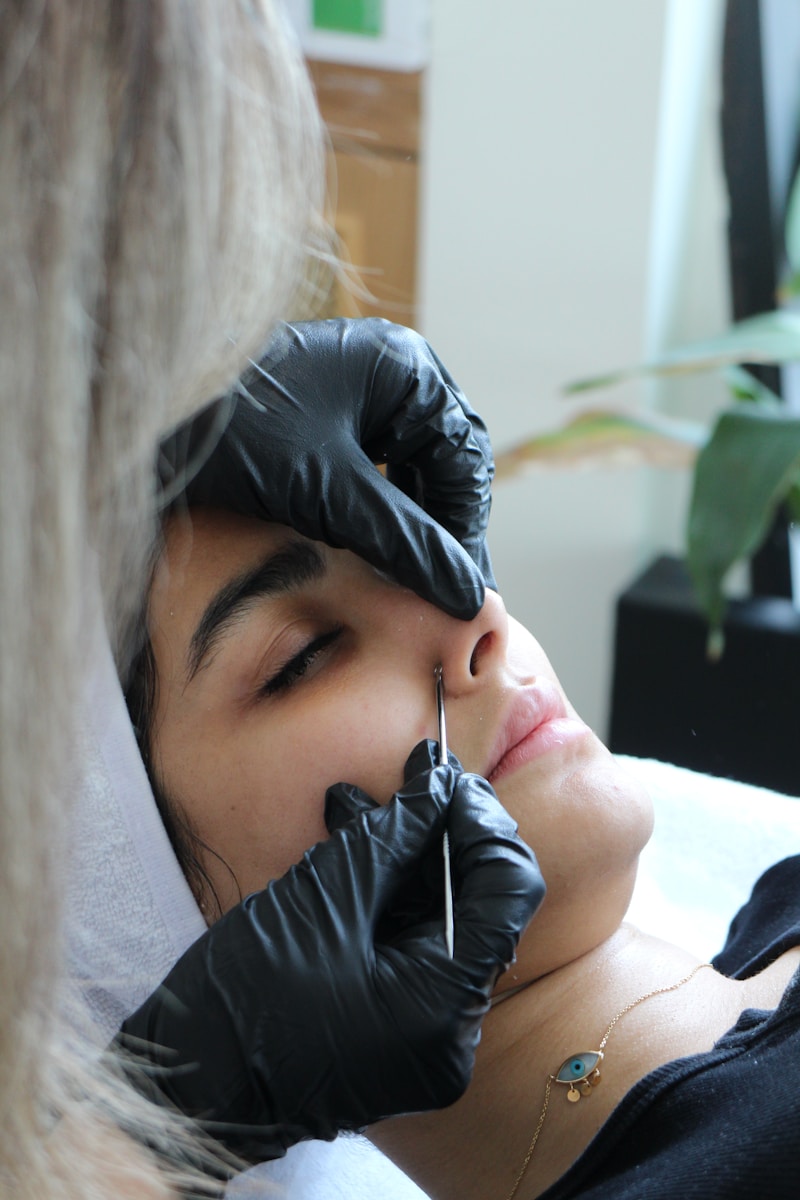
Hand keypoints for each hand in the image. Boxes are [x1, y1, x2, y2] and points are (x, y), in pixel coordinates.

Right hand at [115, 741, 543, 1165]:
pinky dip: (386, 901)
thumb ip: (392, 835)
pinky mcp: (398, 1039)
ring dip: (405, 861)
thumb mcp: (320, 898)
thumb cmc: (241, 1001)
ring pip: (439, 924)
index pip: (507, 890)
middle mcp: (451, 1038)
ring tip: (351, 803)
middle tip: (406, 779)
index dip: (480, 822)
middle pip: (476, 906)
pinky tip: (348, 848)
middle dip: (438, 834)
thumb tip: (440, 781)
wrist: (184, 1088)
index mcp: (440, 1009)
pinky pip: (412, 953)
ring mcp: (426, 1044)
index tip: (441, 776)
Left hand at [159, 319, 495, 619]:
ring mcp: (351, 396)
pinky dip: (375, 515)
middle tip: (442, 597)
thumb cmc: (231, 435)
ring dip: (410, 527)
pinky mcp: (319, 422)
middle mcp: (384, 373)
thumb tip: (468, 592)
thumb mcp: (328, 493)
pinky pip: (370, 474)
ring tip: (408, 585)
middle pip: (440, 465)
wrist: (138, 415)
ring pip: (406, 474)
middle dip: (440, 530)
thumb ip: (404, 541)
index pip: (463, 460)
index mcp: (402, 368)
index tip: (461, 594)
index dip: (465, 532)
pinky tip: (369, 556)